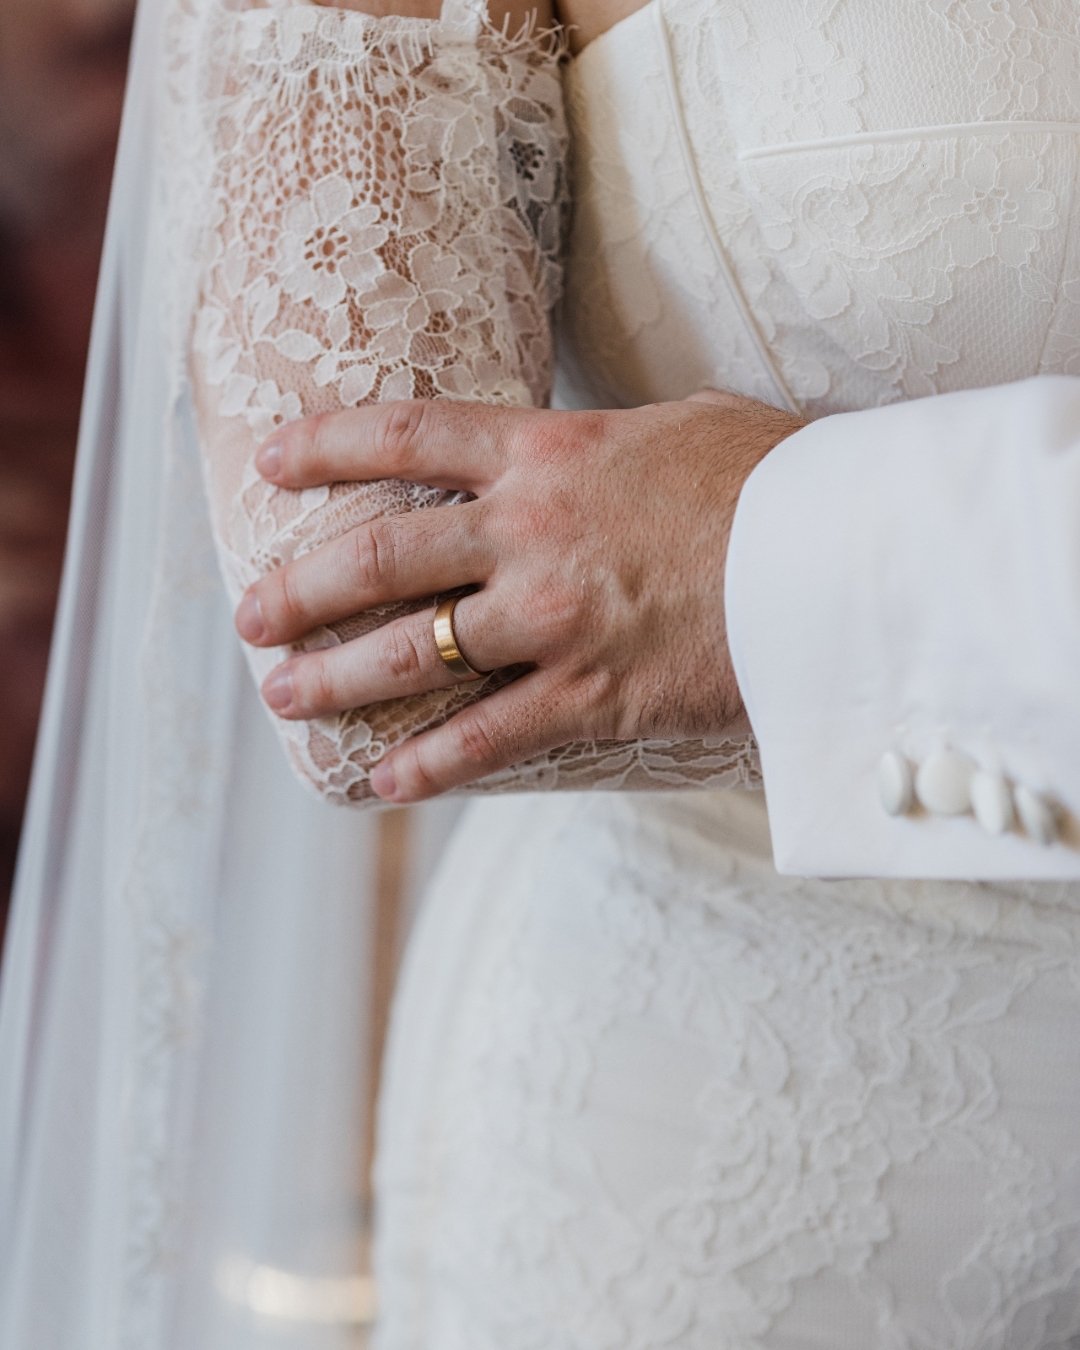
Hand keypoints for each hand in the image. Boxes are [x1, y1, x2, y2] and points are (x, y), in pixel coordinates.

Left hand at [235, 392, 805, 801]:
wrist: (840, 556)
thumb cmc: (775, 480)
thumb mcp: (685, 425)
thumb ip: (614, 437)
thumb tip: (595, 444)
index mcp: (547, 454)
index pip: (407, 434)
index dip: (325, 445)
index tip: (268, 462)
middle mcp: (528, 532)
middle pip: (380, 556)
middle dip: (300, 588)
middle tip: (252, 616)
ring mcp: (552, 617)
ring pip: (412, 651)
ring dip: (335, 677)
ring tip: (285, 695)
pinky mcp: (589, 693)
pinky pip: (485, 736)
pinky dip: (426, 763)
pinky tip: (382, 781)